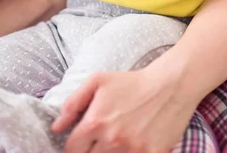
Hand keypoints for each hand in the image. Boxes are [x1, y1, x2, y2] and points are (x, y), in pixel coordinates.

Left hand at [52, 64, 197, 152]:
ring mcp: (132, 151)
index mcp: (95, 122)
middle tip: (101, 141)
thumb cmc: (132, 82)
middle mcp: (111, 140)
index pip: (71, 150)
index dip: (75, 146)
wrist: (170, 85)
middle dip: (92, 151)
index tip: (83, 142)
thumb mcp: (99, 80)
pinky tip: (131, 146)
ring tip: (116, 143)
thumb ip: (73, 103)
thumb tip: (56, 127)